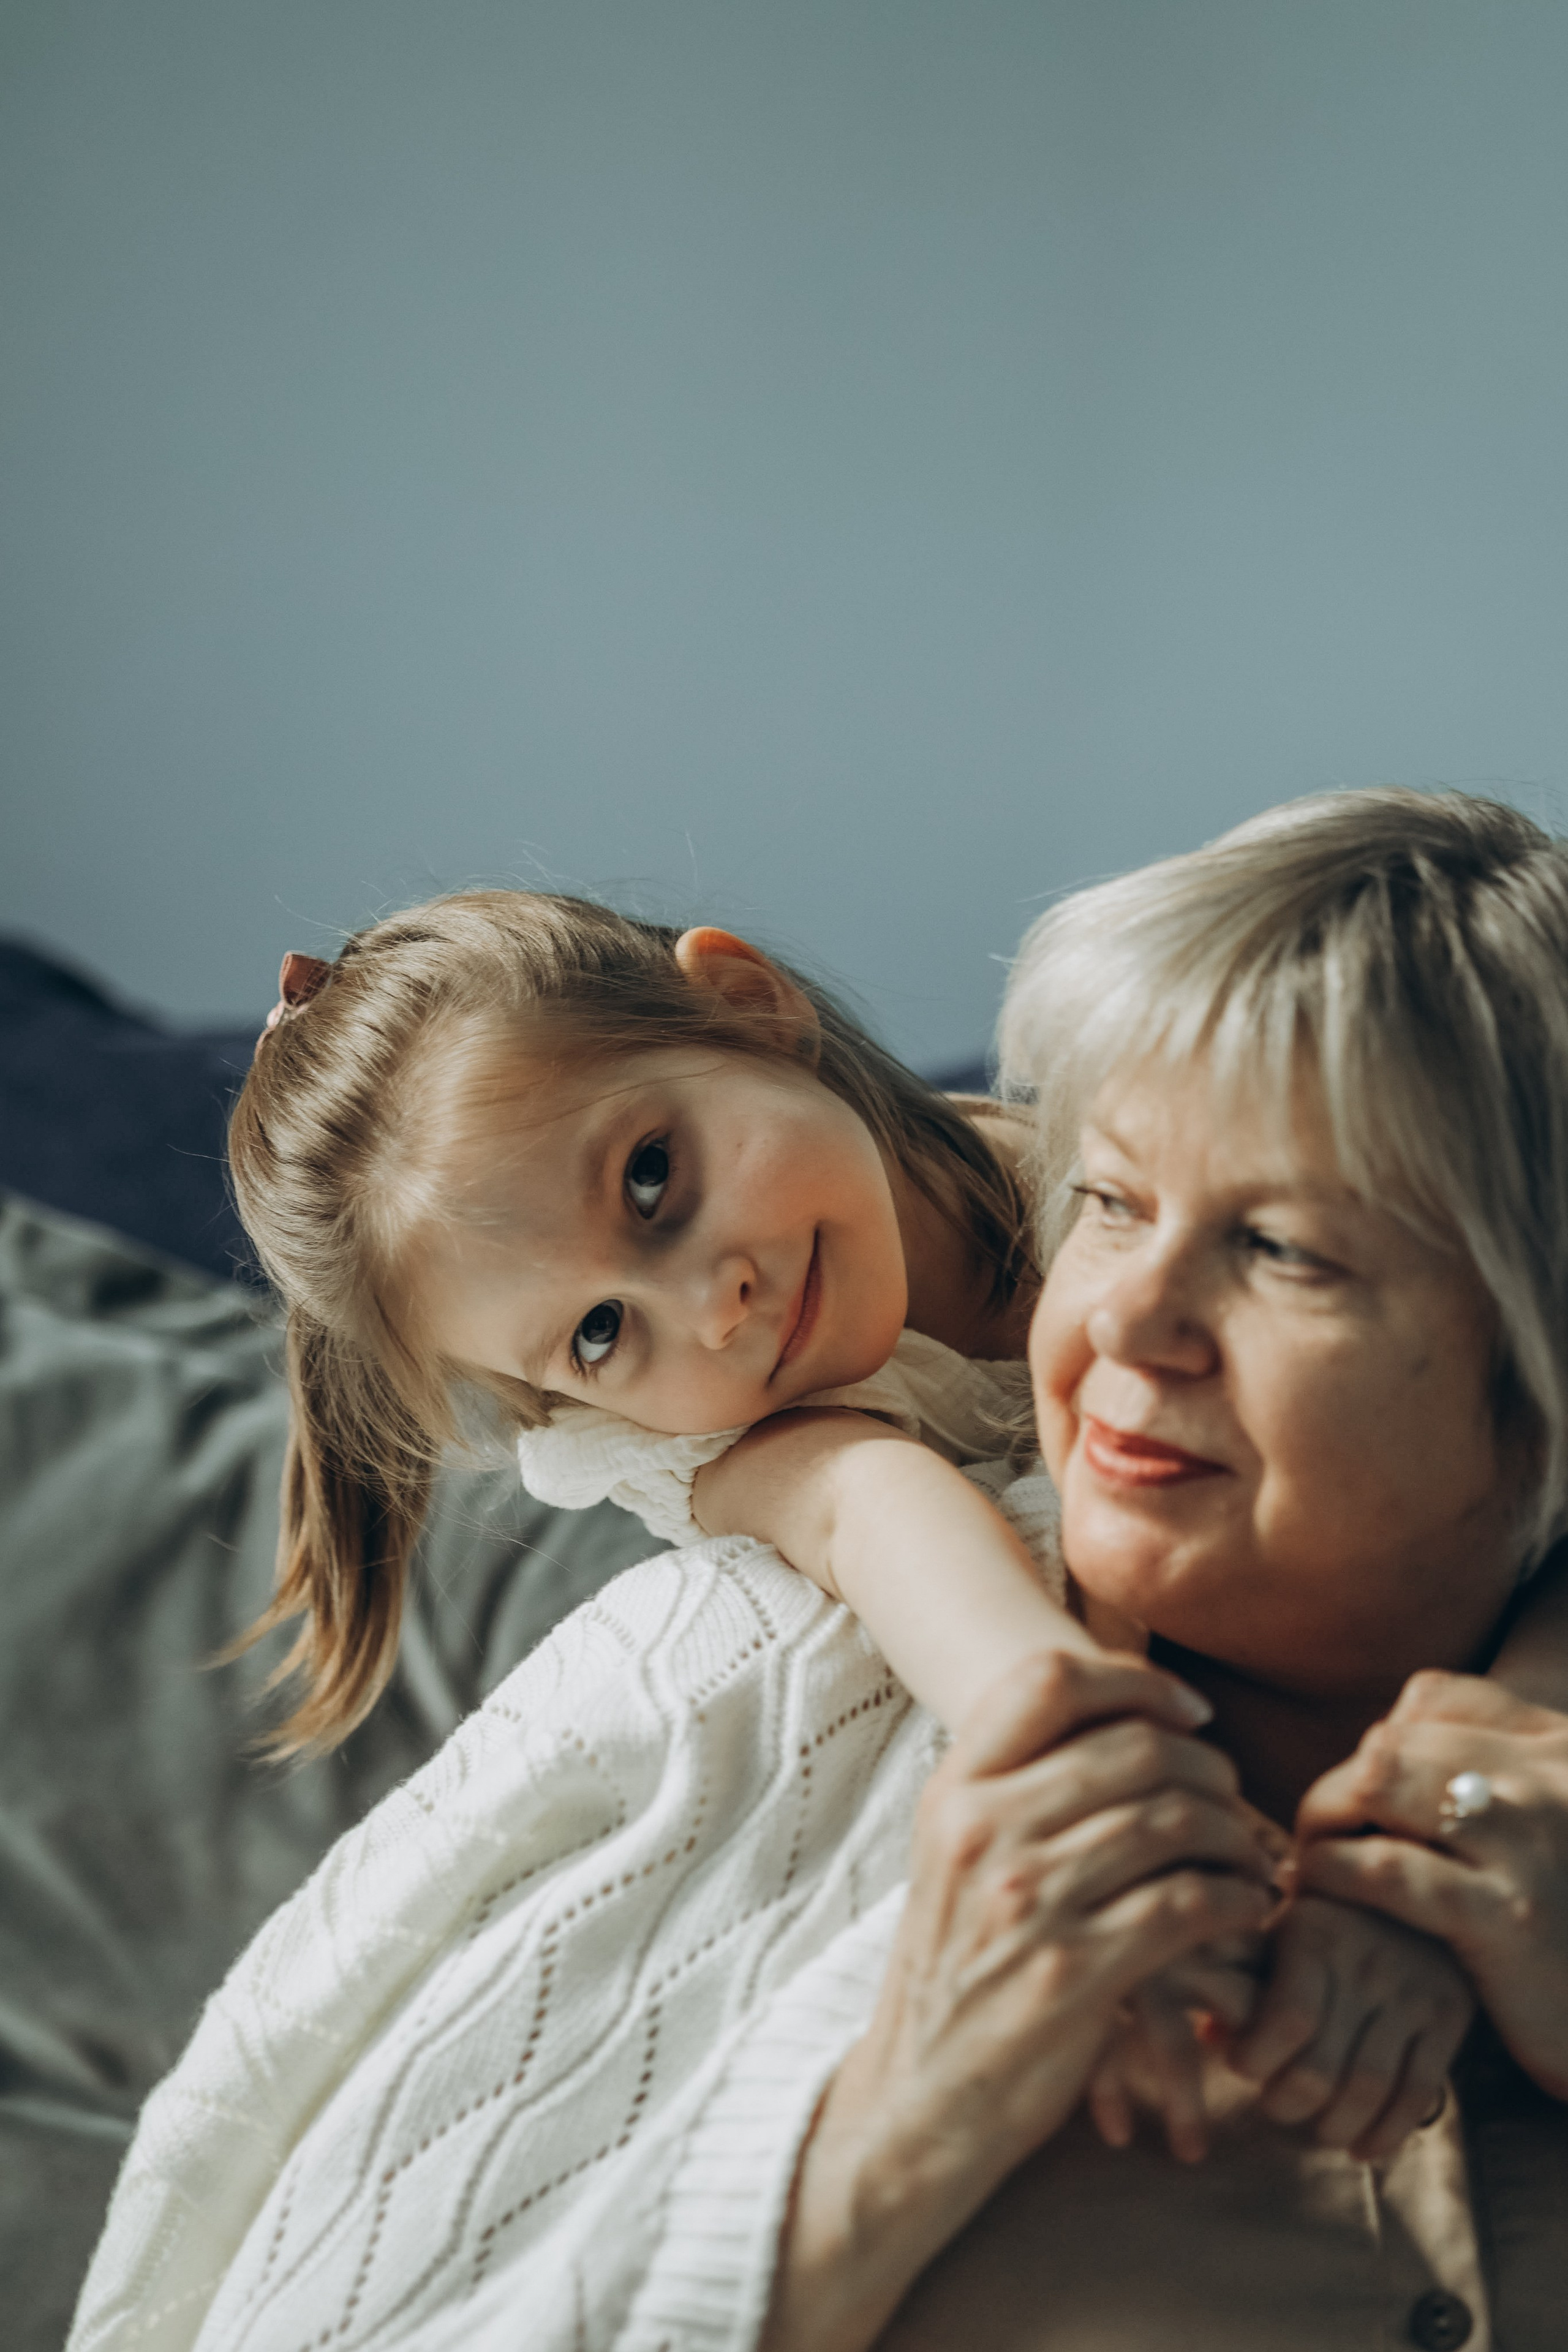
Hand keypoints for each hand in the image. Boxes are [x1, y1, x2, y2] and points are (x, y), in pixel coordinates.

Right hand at [763, 1651, 1275, 2351]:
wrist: (918, 2096)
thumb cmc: (953, 1968)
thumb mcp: (951, 1857)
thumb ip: (1011, 1788)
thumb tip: (1116, 1721)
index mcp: (952, 1790)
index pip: (1047, 1680)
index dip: (1134, 1682)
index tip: (1189, 1711)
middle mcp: (982, 1830)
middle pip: (1133, 1747)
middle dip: (1209, 1766)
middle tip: (1236, 1798)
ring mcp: (1027, 1900)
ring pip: (1171, 1821)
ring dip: (1234, 1835)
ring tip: (1252, 1858)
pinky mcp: (1075, 1973)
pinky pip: (1187, 1904)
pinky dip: (1234, 1899)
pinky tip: (1244, 1910)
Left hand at [1229, 1892, 1473, 2155]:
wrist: (1406, 1881)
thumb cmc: (1318, 1916)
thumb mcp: (1275, 1928)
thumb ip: (1238, 1977)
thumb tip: (1207, 2038)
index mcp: (1313, 1932)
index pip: (1288, 2021)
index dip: (1257, 2061)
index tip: (1241, 2066)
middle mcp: (1366, 1960)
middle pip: (1323, 2068)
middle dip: (1288, 2103)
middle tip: (1276, 2104)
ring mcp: (1413, 1989)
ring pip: (1369, 2088)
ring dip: (1333, 2125)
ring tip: (1315, 2126)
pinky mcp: (1449, 2014)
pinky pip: (1417, 2093)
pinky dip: (1386, 2133)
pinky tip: (1359, 2146)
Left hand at [1296, 1670, 1567, 2100]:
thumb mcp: (1553, 1831)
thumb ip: (1494, 1784)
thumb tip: (1380, 1756)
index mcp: (1556, 1751)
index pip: (1431, 1700)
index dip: (1377, 1747)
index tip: (1362, 1801)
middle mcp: (1546, 1781)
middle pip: (1392, 1741)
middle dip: (1337, 1787)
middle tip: (1320, 1838)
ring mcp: (1527, 1844)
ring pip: (1378, 1782)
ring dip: (1321, 1820)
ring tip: (1311, 1864)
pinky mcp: (1509, 1919)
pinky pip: (1387, 1869)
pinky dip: (1331, 1870)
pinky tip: (1318, 1888)